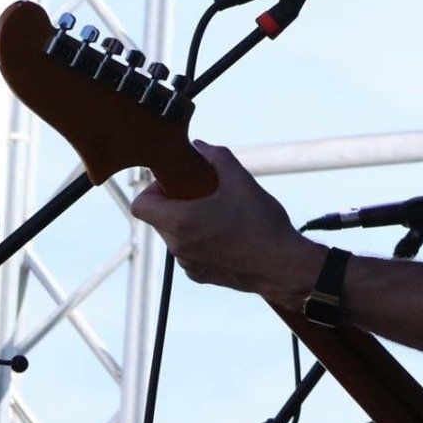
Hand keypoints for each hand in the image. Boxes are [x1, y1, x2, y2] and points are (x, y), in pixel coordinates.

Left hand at [130, 141, 323, 301]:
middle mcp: (178, 247)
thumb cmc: (262, 223)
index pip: (140, 205)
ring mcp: (188, 265)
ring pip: (174, 236)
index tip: (177, 184)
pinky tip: (227, 235)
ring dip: (187, 223)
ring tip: (219, 214)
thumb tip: (200, 146)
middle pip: (158, 219)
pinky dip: (199, 241)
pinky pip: (188, 253)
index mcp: (181, 221)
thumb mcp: (241, 180)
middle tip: (203, 194)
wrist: (283, 266)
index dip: (153, 190)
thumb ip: (217, 157)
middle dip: (174, 203)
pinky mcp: (200, 276)